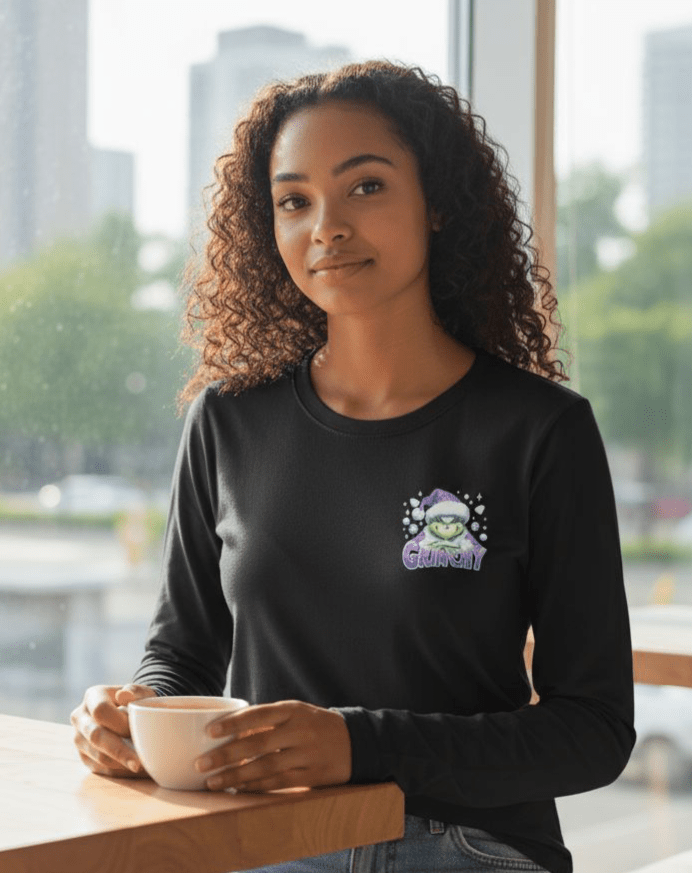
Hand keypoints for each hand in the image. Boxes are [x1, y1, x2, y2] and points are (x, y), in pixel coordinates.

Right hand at [71, 683, 156, 777]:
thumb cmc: (138, 701)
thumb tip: (124, 694)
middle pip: (96, 736)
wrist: (131, 711)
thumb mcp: (141, 692)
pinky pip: (100, 769)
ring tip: (143, 767)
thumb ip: (136, 691)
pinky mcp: (84, 756)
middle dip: (119, 751)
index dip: (120, 722)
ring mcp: (79, 739)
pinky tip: (136, 771)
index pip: (100, 711)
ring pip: (97, 756)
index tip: (139, 731)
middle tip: (140, 763)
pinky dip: (120, 771)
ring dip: (121, 764)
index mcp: (92, 696)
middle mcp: (80, 717)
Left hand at [196, 700, 351, 791]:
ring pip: (266, 767)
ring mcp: (307, 754)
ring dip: (236, 776)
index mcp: (294, 710)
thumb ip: (267, 719)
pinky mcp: (313, 776)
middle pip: (258, 744)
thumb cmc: (314, 725)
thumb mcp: (296, 713)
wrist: (355, 742)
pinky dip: (256, 787)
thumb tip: (228, 727)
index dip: (234, 723)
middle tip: (201, 763)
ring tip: (213, 782)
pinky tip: (238, 789)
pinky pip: (279, 783)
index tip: (210, 731)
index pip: (259, 714)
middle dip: (227, 755)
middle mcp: (300, 731)